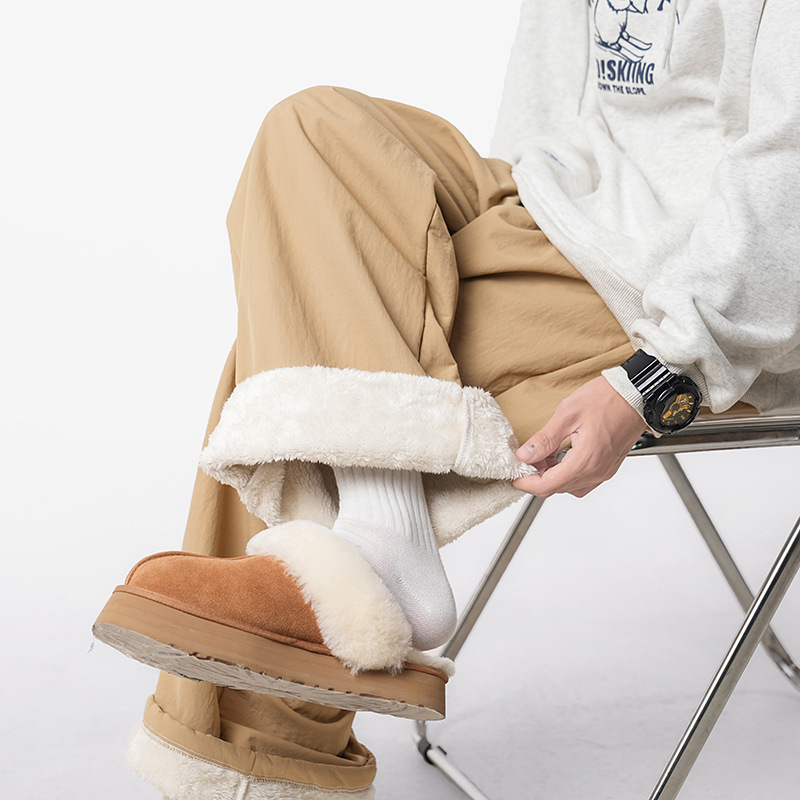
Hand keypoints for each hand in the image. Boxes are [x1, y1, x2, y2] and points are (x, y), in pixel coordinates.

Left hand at [512, 376, 647, 497]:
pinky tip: (559, 457)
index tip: (514, 476)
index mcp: (585, 461)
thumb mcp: (567, 414)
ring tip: (542, 456)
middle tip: (525, 460)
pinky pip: (583, 479)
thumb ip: (544, 439)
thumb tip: (525, 455)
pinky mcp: (608, 466)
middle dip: (537, 478)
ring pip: (570, 486)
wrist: (637, 394)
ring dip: (552, 476)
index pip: (548, 485)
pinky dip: (567, 473)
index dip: (526, 483)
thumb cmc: (607, 399)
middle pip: (558, 488)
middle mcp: (596, 471)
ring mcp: (604, 471)